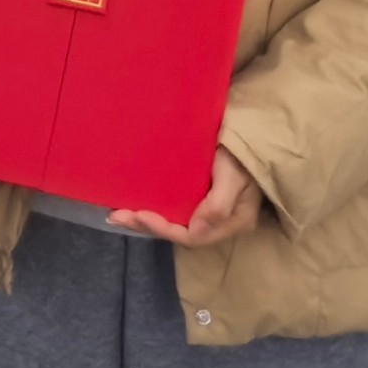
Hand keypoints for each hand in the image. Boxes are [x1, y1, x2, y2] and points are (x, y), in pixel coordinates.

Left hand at [115, 147, 262, 247]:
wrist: (251, 130)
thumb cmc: (243, 153)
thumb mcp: (233, 177)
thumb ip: (218, 205)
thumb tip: (196, 232)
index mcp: (232, 222)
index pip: (193, 237)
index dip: (164, 229)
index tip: (138, 214)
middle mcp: (220, 220)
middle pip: (181, 232)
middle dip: (148, 226)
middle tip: (116, 216)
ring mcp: (210, 208)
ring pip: (176, 221)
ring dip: (147, 219)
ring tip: (118, 213)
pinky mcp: (202, 194)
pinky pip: (177, 207)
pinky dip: (156, 206)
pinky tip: (136, 200)